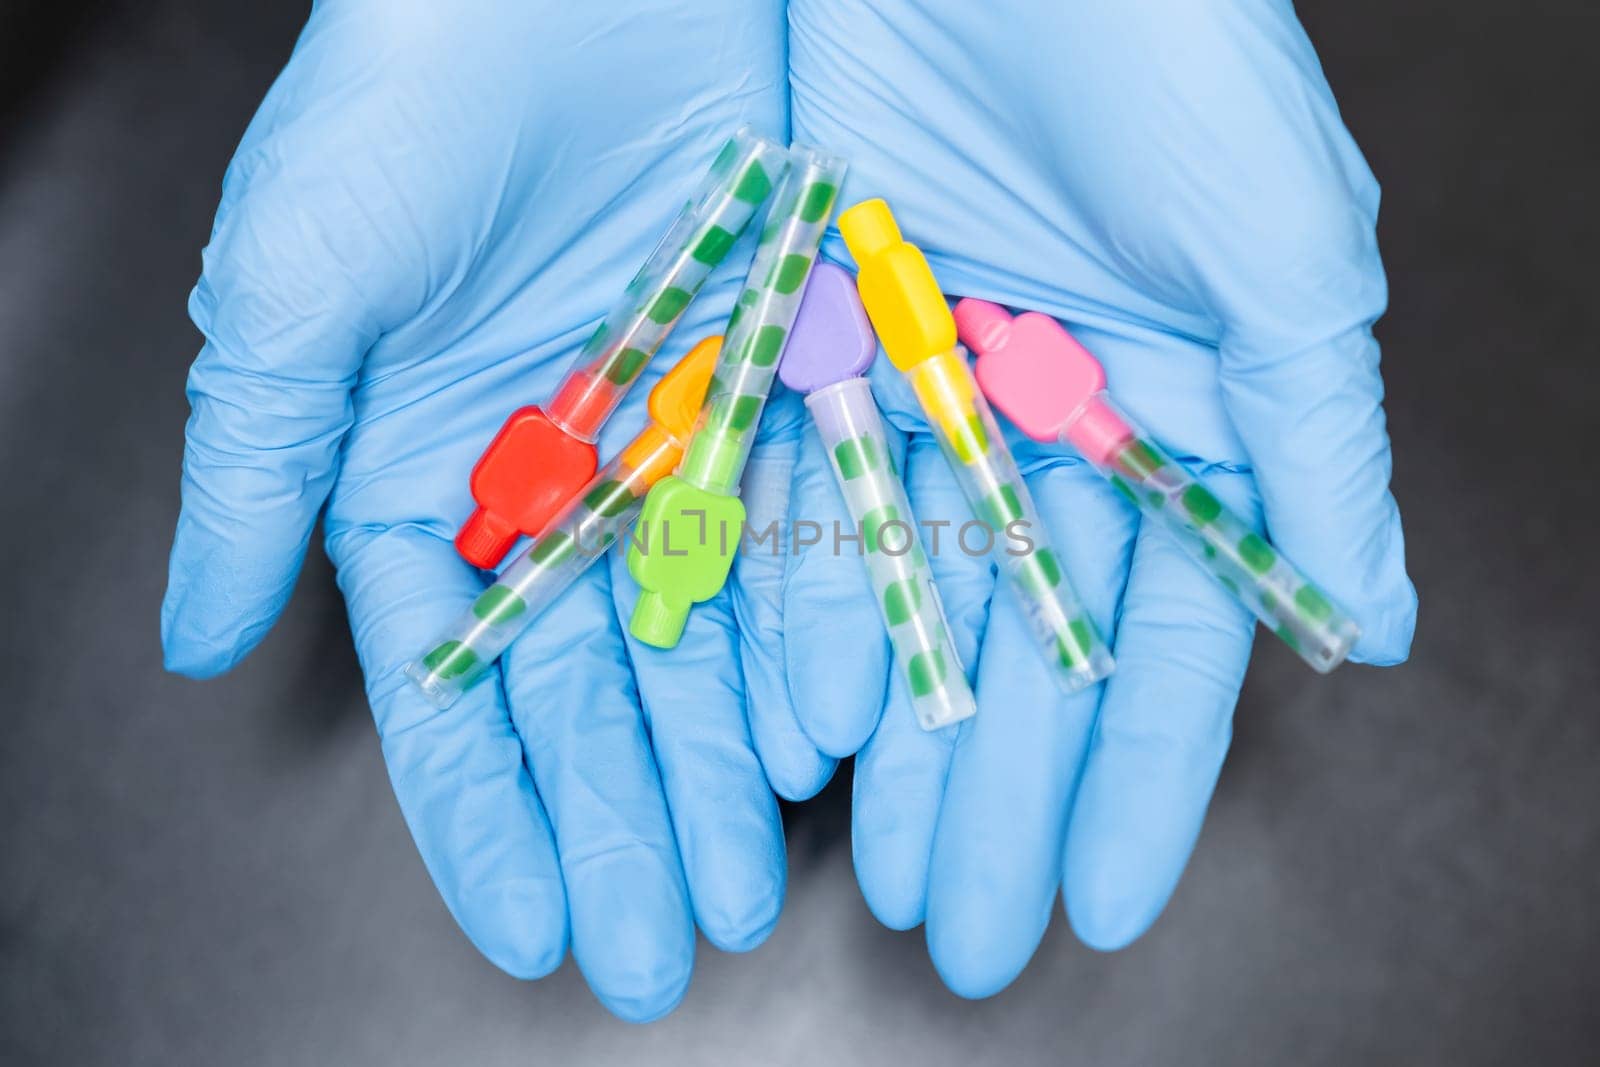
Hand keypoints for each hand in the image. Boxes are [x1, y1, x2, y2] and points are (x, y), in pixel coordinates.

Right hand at [159, 0, 810, 1019]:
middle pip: (589, 690)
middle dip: (624, 826)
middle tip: (668, 953)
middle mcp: (548, 482)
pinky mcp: (762, 379)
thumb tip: (187, 642)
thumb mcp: (295, 292)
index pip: (454, 689)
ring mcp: (661, 440)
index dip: (492, 817)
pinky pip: (788, 530)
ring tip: (748, 887)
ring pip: (696, 637)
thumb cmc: (396, 101)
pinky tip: (814, 737)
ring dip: (716, 766)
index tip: (543, 931)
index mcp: (421, 480)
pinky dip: (797, 632)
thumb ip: (254, 474)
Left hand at [768, 0, 1417, 994]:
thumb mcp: (1282, 244)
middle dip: (1002, 792)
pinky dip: (803, 607)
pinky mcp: (822, 336)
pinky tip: (799, 720)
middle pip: (1028, 645)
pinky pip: (808, 499)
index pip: (1168, 636)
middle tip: (972, 930)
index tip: (1104, 897)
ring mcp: (935, 387)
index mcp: (1185, 413)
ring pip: (915, 597)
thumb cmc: (1171, 44)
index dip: (1139, 776)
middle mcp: (1058, 419)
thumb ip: (1317, 441)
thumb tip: (1370, 626)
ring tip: (885, 869)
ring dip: (903, 735)